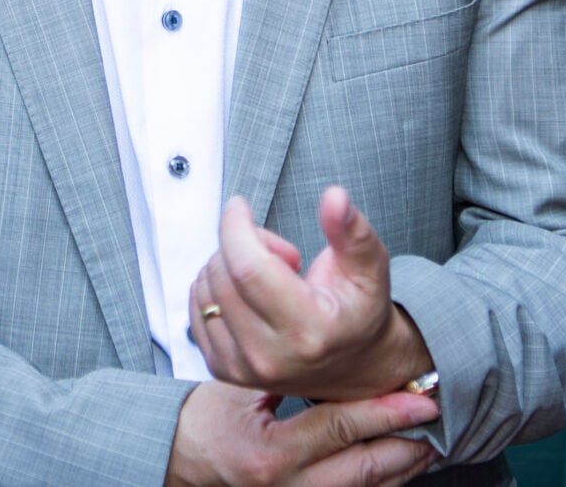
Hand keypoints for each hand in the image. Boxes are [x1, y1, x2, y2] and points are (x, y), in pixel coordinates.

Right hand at [163, 382, 438, 486]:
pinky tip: (395, 468)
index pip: (340, 429)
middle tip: (435, 425)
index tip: (419, 400)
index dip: (384, 412)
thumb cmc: (204, 422)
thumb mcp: (240, 393)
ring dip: (397, 469)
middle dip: (404, 448)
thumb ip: (285, 380)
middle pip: (363, 471)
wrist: (175, 460)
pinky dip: (375, 482)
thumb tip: (332, 358)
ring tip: (427, 446)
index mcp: (272, 455)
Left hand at [188, 187, 436, 403]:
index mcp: (309, 332)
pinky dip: (216, 286)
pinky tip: (249, 295)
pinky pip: (196, 306)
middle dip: (243, 244)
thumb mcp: (369, 268)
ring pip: (205, 287)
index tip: (239, 205)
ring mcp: (242, 368)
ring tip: (270, 279)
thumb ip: (352, 231)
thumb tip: (335, 197)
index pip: (249, 269)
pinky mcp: (222, 368)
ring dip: (229, 267)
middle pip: (224, 273)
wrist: (351, 366)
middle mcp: (270, 357)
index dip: (236, 227)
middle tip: (281, 254)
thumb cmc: (358, 311)